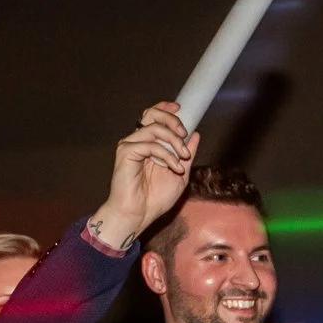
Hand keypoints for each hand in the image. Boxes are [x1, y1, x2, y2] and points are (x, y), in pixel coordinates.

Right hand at [88, 102, 196, 251]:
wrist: (139, 214)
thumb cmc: (155, 198)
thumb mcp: (180, 175)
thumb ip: (187, 156)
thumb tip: (195, 135)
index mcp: (149, 143)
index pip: (154, 117)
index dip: (166, 108)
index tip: (180, 108)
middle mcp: (138, 141)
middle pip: (152, 115)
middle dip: (172, 120)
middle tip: (184, 134)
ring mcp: (130, 145)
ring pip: (155, 128)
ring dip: (175, 141)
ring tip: (183, 158)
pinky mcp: (126, 152)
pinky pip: (151, 145)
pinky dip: (167, 155)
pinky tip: (175, 168)